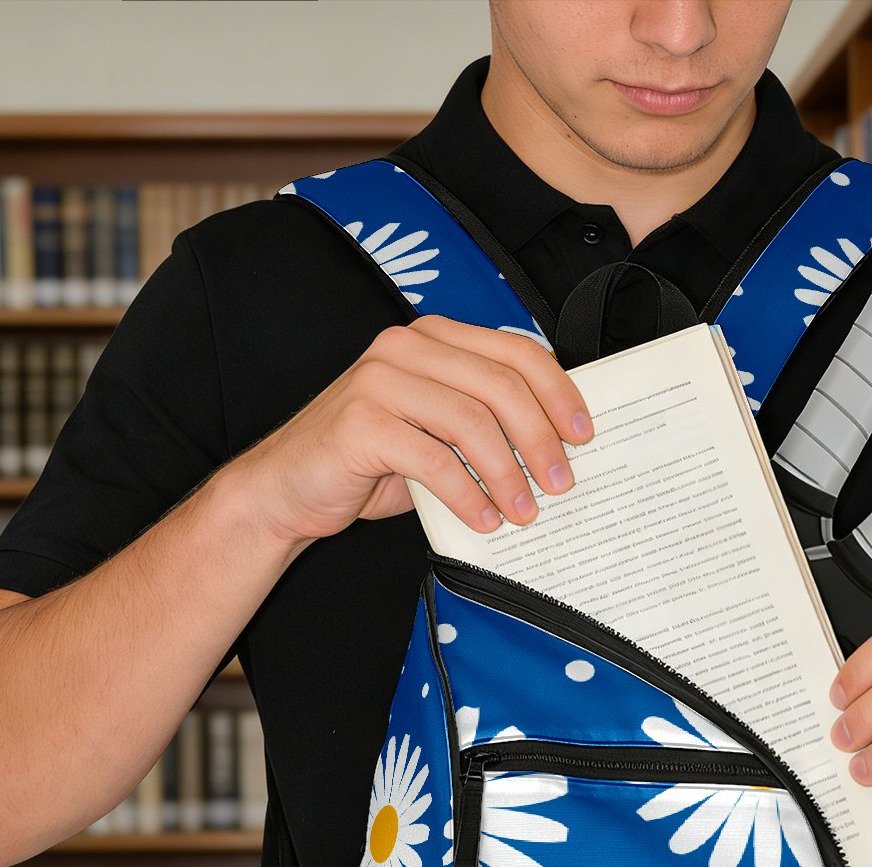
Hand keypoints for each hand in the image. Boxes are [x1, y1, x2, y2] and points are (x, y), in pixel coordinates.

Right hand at [226, 313, 592, 546]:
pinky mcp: (360, 422)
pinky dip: (467, 495)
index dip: (558, 393)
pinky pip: (433, 459)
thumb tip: (554, 452)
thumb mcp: (435, 434)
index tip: (584, 436)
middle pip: (500, 386)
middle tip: (561, 483)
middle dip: (540, 439)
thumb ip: (482, 425)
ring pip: (471, 422)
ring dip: (508, 474)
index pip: (514, 352)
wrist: (288, 489)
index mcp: (433, 339)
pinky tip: (484, 521)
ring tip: (525, 512)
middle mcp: (406, 347)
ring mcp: (379, 380)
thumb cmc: (370, 463)